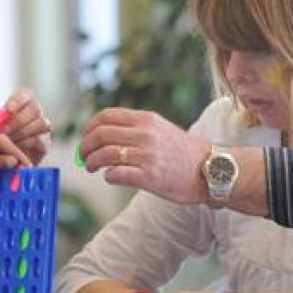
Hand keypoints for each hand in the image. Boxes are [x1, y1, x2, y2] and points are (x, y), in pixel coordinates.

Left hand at [0, 88, 50, 164]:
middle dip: (18, 120)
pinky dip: (26, 144)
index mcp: (24, 102)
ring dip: (22, 132)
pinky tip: (15, 148)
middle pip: (35, 108)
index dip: (17, 101)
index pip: (24, 96)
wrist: (5, 155)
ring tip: (8, 140)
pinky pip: (40, 140)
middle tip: (3, 131)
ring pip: (41, 123)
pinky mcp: (46, 142)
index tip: (7, 110)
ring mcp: (44, 127)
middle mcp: (37, 111)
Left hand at [0, 133, 31, 177]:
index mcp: (0, 140)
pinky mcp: (0, 147)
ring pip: (14, 155)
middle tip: (25, 180)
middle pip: (17, 154)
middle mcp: (4, 139)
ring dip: (17, 166)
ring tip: (20, 179)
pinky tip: (11, 174)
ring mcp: (2, 142)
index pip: (17, 153)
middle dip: (22, 166)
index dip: (24, 164)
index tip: (30, 175)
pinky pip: (9, 156)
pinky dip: (11, 164)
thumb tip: (14, 162)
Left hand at [80, 108, 209, 202]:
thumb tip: (101, 135)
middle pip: (101, 134)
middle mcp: (145, 134)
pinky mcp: (149, 177)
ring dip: (91, 162)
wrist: (208, 169)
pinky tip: (110, 177)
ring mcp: (146, 155)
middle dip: (85, 146)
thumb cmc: (181, 151)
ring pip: (105, 154)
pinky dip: (107, 175)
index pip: (106, 116)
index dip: (89, 127)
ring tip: (91, 168)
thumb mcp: (159, 128)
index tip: (86, 138)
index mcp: (146, 119)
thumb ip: (134, 128)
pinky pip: (116, 174)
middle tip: (83, 156)